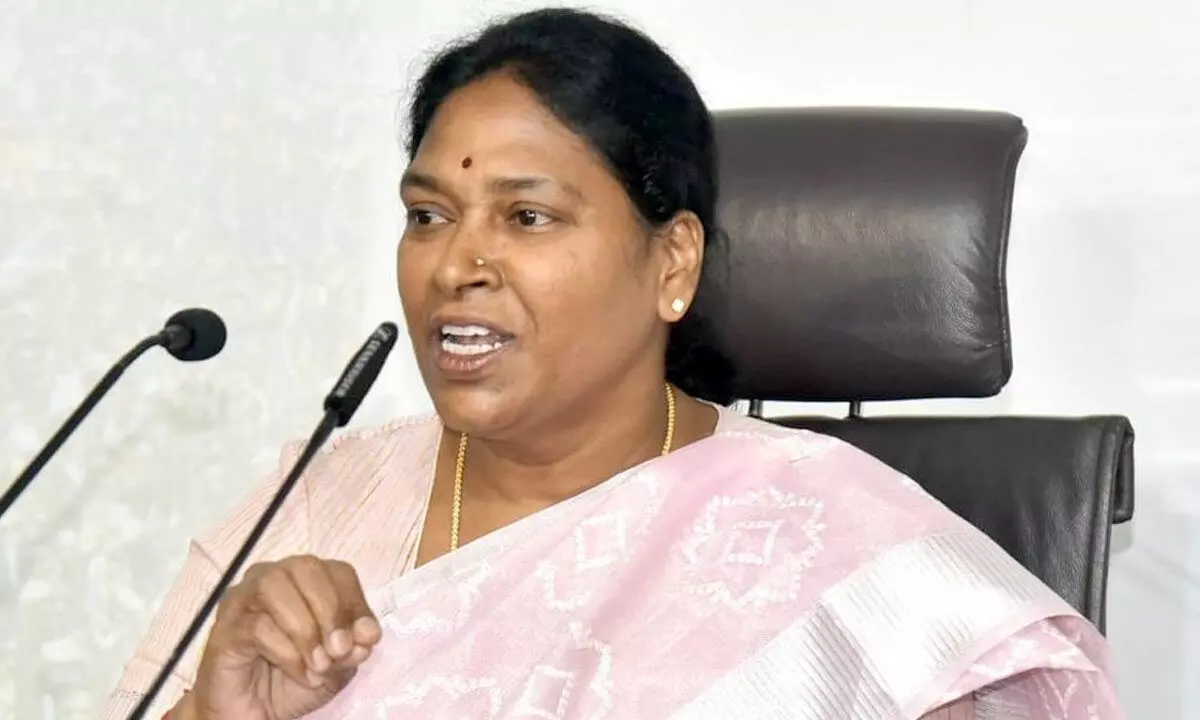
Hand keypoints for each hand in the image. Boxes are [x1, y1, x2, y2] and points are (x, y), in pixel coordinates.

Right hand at [188, 555, 382, 719]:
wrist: (254, 712)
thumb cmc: (294, 678)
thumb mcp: (337, 663)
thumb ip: (354, 644)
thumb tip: (367, 633)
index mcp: (304, 580)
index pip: (337, 571)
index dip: (356, 602)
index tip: (367, 639)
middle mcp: (271, 578)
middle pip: (306, 568)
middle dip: (331, 610)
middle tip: (340, 650)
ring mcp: (242, 600)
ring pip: (275, 587)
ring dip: (306, 628)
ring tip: (320, 664)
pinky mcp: (224, 628)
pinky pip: (256, 626)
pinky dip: (288, 653)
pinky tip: (302, 674)